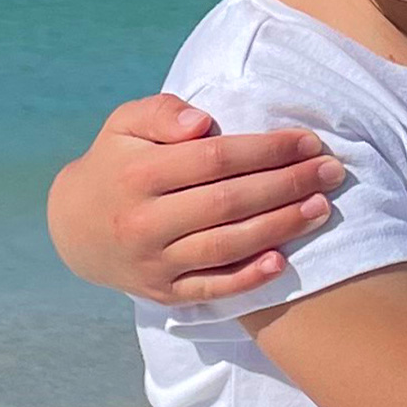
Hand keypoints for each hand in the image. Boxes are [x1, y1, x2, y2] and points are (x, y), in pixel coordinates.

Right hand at [42, 94, 341, 304]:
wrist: (75, 228)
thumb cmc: (116, 163)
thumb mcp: (124, 124)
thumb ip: (161, 113)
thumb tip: (202, 122)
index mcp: (137, 174)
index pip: (215, 159)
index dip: (266, 149)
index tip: (307, 141)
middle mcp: (144, 221)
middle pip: (228, 202)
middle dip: (286, 185)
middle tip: (331, 172)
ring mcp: (153, 262)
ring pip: (225, 246)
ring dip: (279, 228)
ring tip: (320, 208)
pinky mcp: (163, 293)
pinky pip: (211, 288)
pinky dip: (247, 278)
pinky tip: (282, 262)